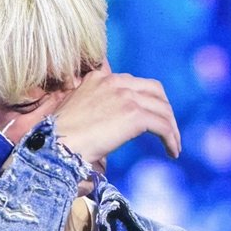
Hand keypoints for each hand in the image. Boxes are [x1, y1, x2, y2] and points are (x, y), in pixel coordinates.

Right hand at [54, 69, 180, 164]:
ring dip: (171, 127)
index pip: (133, 83)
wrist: (56, 145)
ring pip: (162, 109)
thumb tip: (106, 127)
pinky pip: (163, 126)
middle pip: (154, 91)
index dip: (146, 100)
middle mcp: (115, 82)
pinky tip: (172, 152)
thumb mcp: (74, 111)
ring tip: (173, 145)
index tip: (149, 117)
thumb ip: (94, 108)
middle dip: (164, 110)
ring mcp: (126, 97)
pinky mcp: (135, 115)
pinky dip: (171, 139)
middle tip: (167, 129)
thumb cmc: (59, 137)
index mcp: (100, 78)